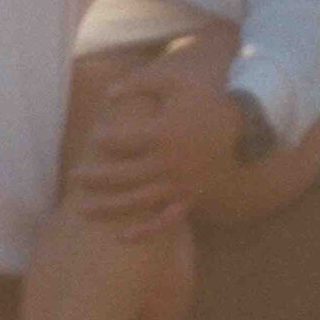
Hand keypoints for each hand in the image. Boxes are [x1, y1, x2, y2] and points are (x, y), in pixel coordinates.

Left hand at [68, 61, 244, 235]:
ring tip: (82, 210)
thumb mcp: (174, 83)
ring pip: (136, 201)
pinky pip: (164, 220)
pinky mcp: (189, 198)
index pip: (120, 142)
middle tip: (73, 178)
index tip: (96, 137)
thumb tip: (108, 94)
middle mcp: (166, 163)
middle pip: (121, 175)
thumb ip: (139, 83)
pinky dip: (143, 231)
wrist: (245, 127)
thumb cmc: (206, 102)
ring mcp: (178, 185)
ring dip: (108, 207)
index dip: (104, 139)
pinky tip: (121, 237)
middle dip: (95, 178)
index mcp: (161, 134)